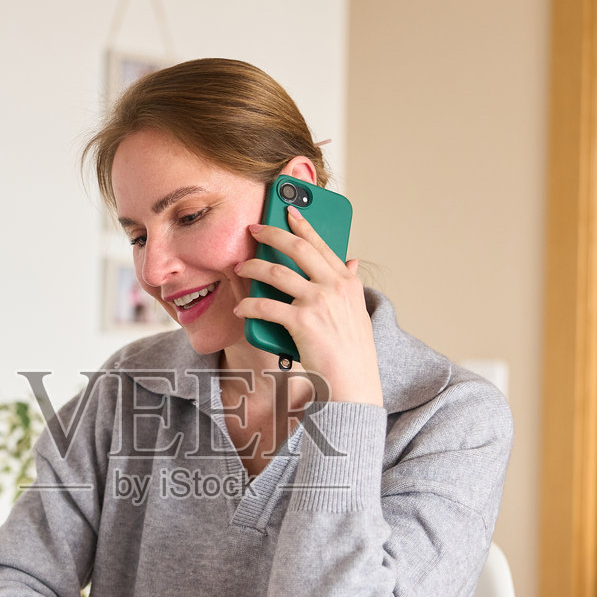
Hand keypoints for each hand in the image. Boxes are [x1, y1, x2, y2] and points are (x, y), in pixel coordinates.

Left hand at [233, 207, 383, 406]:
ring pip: (276, 273)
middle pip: (297, 248)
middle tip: (253, 230)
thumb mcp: (357, 312)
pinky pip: (267, 306)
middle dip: (271, 235)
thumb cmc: (352, 353)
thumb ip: (349, 284)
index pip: (321, 244)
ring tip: (239, 269)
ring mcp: (319, 303)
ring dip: (252, 269)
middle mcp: (334, 287)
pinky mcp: (303, 322)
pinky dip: (250, 306)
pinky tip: (242, 308)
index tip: (287, 211)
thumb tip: (350, 261)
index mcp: (346, 282)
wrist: (354, 385)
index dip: (302, 224)